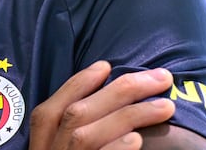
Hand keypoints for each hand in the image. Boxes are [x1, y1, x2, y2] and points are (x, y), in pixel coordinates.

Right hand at [28, 61, 174, 149]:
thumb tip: (107, 95)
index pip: (53, 106)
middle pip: (78, 113)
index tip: (106, 65)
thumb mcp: (60, 148)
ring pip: (87, 134)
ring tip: (166, 106)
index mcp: (39, 142)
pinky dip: (115, 148)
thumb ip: (71, 128)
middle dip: (121, 91)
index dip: (79, 83)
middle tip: (161, 78)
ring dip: (130, 116)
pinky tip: (136, 139)